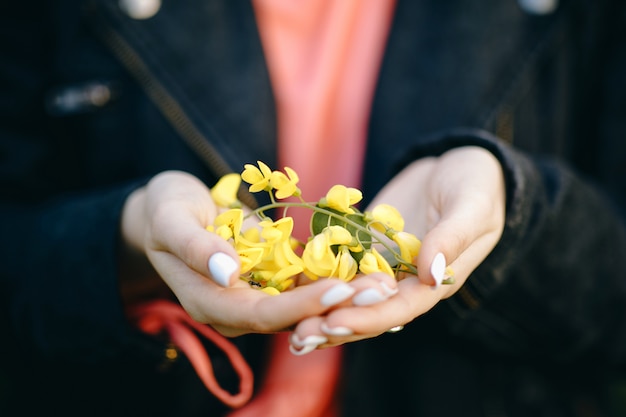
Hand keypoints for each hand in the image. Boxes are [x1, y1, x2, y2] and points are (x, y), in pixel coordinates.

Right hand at [119, 170, 397, 336]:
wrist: (171, 209)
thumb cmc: (166, 210)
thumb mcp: (172, 220)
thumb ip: (196, 247)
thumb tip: (229, 273)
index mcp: (210, 302)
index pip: (262, 314)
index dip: (301, 305)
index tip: (340, 289)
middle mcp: (237, 308)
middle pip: (292, 316)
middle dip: (337, 305)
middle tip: (381, 290)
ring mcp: (256, 295)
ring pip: (305, 304)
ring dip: (346, 295)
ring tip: (386, 282)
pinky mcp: (270, 279)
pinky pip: (305, 283)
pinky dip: (336, 278)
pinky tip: (369, 268)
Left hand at [289, 146, 505, 350]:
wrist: (457, 164)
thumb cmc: (476, 185)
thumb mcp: (471, 205)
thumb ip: (453, 237)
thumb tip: (432, 274)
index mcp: (436, 281)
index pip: (399, 308)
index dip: (367, 318)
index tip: (334, 323)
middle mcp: (406, 281)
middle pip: (368, 312)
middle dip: (335, 325)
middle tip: (299, 336)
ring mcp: (383, 264)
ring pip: (349, 296)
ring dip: (320, 313)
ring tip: (288, 330)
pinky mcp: (364, 245)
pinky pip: (338, 266)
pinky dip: (316, 280)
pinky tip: (287, 289)